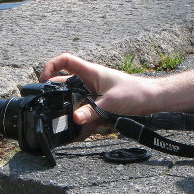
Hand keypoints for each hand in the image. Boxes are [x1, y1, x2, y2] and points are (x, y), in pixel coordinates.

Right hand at [40, 53, 159, 139]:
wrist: (151, 100)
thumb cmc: (135, 93)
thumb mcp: (111, 102)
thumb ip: (92, 111)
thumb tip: (75, 118)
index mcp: (90, 72)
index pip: (65, 60)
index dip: (50, 66)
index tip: (43, 80)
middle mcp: (89, 81)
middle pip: (64, 84)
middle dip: (54, 95)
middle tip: (46, 108)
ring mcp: (93, 94)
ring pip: (73, 101)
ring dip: (67, 110)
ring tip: (61, 124)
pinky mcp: (98, 105)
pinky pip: (83, 112)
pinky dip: (80, 121)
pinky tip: (77, 133)